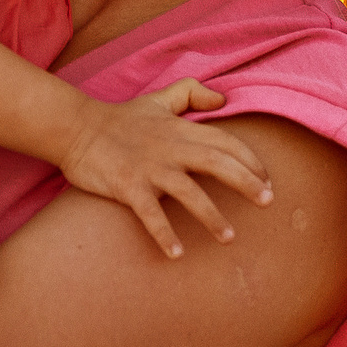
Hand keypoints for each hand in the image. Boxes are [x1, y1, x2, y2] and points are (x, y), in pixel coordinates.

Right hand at [59, 78, 271, 258]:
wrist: (76, 128)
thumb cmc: (122, 118)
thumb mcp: (159, 99)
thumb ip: (191, 93)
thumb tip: (224, 99)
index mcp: (182, 129)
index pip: (226, 143)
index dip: (251, 161)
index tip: (269, 181)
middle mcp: (171, 148)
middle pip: (218, 163)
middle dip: (246, 182)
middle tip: (268, 202)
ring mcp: (150, 168)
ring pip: (189, 192)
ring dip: (212, 216)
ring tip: (230, 238)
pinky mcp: (128, 186)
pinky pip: (150, 214)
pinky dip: (165, 234)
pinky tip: (178, 254)